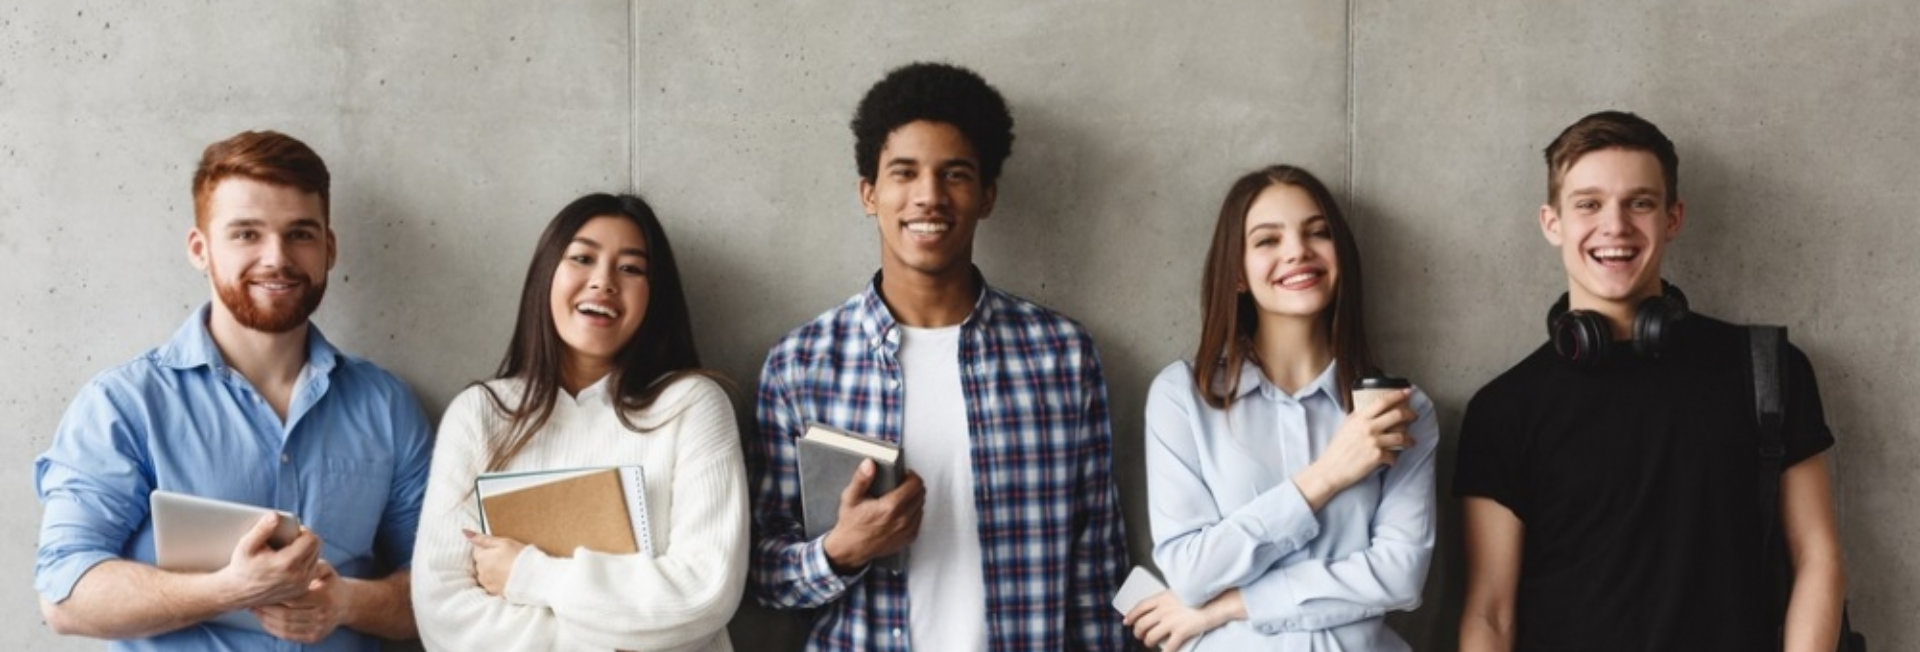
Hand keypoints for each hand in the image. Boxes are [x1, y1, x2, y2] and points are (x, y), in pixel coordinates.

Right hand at [216, 514, 321, 607]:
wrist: (237, 592)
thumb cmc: (241, 566)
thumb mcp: (246, 545)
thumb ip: (262, 529)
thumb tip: (276, 515)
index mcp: (287, 564)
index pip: (312, 540)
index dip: (304, 531)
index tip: (293, 530)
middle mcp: (298, 577)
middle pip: (316, 548)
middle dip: (306, 540)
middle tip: (290, 538)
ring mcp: (301, 585)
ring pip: (316, 559)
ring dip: (307, 551)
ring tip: (289, 549)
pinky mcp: (301, 590)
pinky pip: (313, 570)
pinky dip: (305, 563)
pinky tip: (291, 561)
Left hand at [251, 561, 348, 642]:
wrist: (346, 604)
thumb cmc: (330, 582)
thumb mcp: (326, 569)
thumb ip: (312, 565)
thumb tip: (296, 559)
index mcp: (325, 597)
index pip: (294, 599)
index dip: (276, 595)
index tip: (262, 588)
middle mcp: (323, 615)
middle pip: (287, 615)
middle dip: (267, 609)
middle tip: (253, 600)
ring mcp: (319, 628)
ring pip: (285, 627)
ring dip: (266, 619)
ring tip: (255, 609)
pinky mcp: (314, 637)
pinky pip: (288, 635)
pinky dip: (273, 628)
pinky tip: (264, 619)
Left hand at [465, 529, 527, 595]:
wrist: (533, 577)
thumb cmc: (520, 557)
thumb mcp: (503, 542)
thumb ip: (482, 539)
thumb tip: (465, 532)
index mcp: (482, 558)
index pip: (477, 550)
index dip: (488, 549)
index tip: (500, 550)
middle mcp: (481, 572)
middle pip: (480, 563)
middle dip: (489, 560)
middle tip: (505, 558)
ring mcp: (487, 583)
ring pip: (484, 574)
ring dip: (492, 571)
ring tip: (507, 569)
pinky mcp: (494, 592)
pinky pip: (491, 584)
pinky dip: (496, 581)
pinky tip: (507, 577)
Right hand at [821, 460, 924, 571]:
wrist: (850, 549)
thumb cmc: (851, 524)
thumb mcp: (850, 498)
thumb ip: (861, 479)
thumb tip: (869, 464)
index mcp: (890, 507)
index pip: (915, 485)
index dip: (912, 476)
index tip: (905, 475)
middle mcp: (902, 520)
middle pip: (921, 494)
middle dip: (913, 486)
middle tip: (902, 484)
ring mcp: (907, 530)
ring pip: (921, 506)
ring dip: (914, 499)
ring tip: (900, 498)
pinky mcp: (909, 538)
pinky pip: (919, 519)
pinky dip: (913, 513)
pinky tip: (901, 511)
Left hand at [1125, 588, 1242, 650]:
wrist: (1217, 602)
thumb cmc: (1200, 597)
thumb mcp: (1179, 592)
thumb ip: (1166, 601)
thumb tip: (1156, 612)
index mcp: (1162, 597)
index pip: (1139, 607)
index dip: (1131, 615)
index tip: (1126, 621)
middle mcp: (1163, 609)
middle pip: (1142, 624)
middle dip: (1138, 632)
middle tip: (1139, 635)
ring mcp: (1172, 621)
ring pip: (1150, 636)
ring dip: (1148, 642)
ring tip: (1150, 643)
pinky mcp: (1181, 632)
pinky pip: (1168, 647)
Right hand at [1295, 388, 1414, 509]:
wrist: (1330, 469)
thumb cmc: (1337, 449)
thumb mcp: (1346, 427)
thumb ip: (1358, 418)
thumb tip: (1369, 411)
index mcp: (1359, 418)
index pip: (1382, 402)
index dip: (1397, 395)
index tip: (1408, 391)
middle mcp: (1368, 428)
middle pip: (1397, 415)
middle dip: (1410, 414)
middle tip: (1414, 416)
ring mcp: (1373, 442)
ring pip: (1401, 436)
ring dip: (1409, 439)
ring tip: (1411, 441)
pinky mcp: (1377, 457)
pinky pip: (1394, 455)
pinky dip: (1394, 458)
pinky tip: (1392, 459)